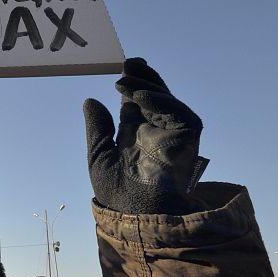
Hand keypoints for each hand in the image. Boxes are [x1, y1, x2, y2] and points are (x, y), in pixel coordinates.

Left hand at [83, 58, 207, 214]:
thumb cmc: (117, 192)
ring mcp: (173, 135)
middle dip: (143, 77)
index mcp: (136, 134)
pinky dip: (161, 101)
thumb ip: (98, 128)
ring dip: (148, 85)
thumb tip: (90, 100)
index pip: (137, 102)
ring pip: (167, 101)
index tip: (122, 67)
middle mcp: (157, 131)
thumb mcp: (99, 154)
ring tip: (126, 78)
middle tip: (130, 61)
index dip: (132, 84)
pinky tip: (140, 95)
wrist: (135, 214)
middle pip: (154, 96)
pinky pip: (180, 114)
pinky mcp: (187, 140)